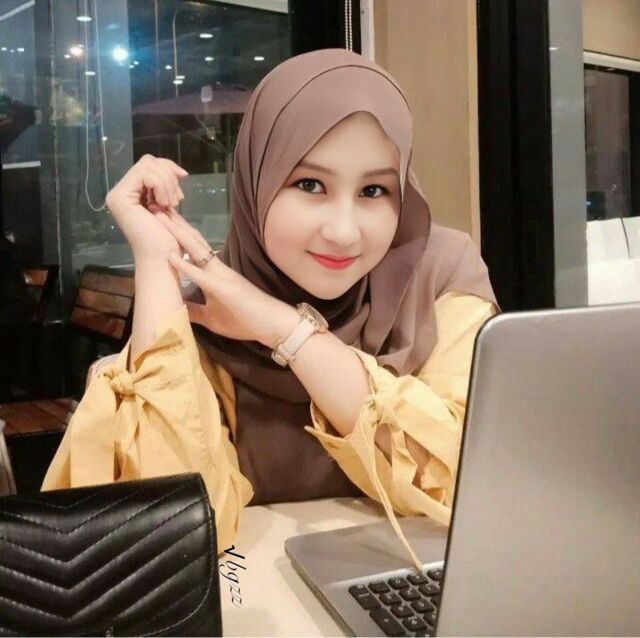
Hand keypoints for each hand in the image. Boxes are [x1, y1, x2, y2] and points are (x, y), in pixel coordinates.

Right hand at [105, 154, 188, 261]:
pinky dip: (161, 186)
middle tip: (177, 200)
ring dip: (167, 184)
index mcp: (130, 193)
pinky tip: (165, 205)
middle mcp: (120, 192)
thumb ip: (167, 187)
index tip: (182, 186)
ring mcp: (117, 195)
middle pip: (148, 161)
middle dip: (169, 176)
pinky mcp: (120, 199)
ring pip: (148, 165)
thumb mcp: (169, 206)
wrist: (162, 260)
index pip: (149, 164)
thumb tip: (178, 171)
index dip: (169, 169)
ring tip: (172, 204)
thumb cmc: (167, 240)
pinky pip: (145, 174)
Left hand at [158, 209, 298, 345]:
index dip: (179, 234)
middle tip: (156, 205)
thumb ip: (195, 311)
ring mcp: (221, 277)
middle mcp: (217, 270)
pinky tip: (170, 256)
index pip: (194, 249)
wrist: (273, 325)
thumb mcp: (213, 318)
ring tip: (161, 217)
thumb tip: (176, 308)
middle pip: (193, 242)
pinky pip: (201, 275)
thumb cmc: (246, 321)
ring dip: (178, 234)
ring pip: (196, 250)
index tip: (162, 219)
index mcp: (215, 274)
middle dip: (175, 225)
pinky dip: (185, 266)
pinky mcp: (224, 288)